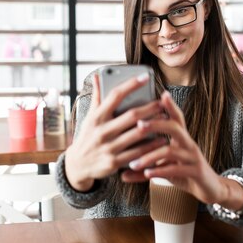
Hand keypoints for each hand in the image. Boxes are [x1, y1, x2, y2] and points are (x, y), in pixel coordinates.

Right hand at [64, 72, 166, 191]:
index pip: (115, 95)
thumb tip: (97, 76)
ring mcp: (108, 147)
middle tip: (162, 103)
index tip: (145, 77)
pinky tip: (161, 139)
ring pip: (137, 133)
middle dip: (150, 108)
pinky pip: (137, 152)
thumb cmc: (87, 136)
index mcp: (96, 117)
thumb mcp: (89, 117)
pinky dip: (151, 146)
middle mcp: (102, 131)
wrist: (77, 166)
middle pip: (131, 115)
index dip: (131, 85)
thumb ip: (96, 97)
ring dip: (154, 125)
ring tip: (165, 118)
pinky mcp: (113, 162)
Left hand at [122, 91, 242, 206]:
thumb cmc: (185, 173)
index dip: (170, 105)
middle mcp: (189, 143)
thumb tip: (122, 174)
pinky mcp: (196, 172)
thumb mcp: (166, 167)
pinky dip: (160, 171)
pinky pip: (176, 169)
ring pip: (171, 150)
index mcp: (182, 138)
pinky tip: (147, 174)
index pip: (176, 117)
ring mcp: (193, 157)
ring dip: (149, 156)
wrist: (210, 188)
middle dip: (156, 124)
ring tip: (134, 163)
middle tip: (139, 125)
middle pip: (174, 127)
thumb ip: (146, 168)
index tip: (161, 94)